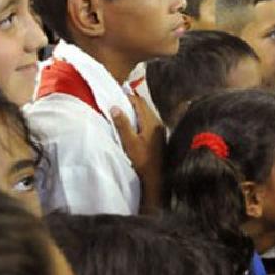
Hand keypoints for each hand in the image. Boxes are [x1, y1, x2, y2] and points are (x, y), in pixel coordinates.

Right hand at [112, 93, 165, 211]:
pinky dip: (139, 119)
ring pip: (147, 113)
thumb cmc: (142, 160)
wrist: (156, 177)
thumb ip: (122, 124)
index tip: (115, 97)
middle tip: (117, 103)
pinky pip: (149, 121)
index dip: (128, 98)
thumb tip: (114, 107)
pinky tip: (132, 125)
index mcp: (151, 122)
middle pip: (144, 106)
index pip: (139, 102)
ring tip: (122, 113)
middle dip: (131, 103)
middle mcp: (158, 123)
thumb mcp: (129, 142)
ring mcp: (160, 129)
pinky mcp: (159, 136)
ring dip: (135, 111)